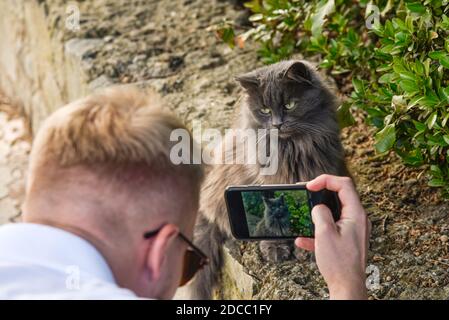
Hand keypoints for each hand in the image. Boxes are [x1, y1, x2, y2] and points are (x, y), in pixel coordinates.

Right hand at [295, 174, 369, 299]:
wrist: (347, 287)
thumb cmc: (339, 263)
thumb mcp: (324, 233)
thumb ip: (320, 213)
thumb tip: (318, 208)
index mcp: (356, 214)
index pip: (344, 185)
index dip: (325, 180)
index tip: (310, 185)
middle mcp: (358, 220)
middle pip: (339, 196)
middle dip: (320, 194)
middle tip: (306, 194)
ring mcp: (353, 230)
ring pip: (333, 213)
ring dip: (317, 214)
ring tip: (303, 217)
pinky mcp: (347, 240)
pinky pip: (331, 229)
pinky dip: (318, 231)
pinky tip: (303, 239)